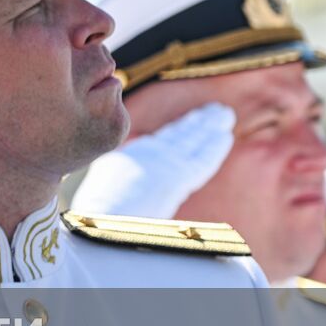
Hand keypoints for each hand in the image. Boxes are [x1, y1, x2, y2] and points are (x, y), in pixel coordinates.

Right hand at [72, 103, 236, 218]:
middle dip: (198, 123)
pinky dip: (214, 147)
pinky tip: (225, 136)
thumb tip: (128, 178)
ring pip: (194, 141)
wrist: (103, 215)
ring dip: (211, 127)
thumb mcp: (107, 183)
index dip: (181, 128)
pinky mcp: (179, 175)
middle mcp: (148, 153)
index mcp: (130, 155)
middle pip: (180, 135)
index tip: (194, 118)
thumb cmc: (100, 211)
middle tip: (216, 110)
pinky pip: (203, 159)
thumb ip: (121, 172)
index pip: (163, 139)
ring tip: (224, 114)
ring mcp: (164, 162)